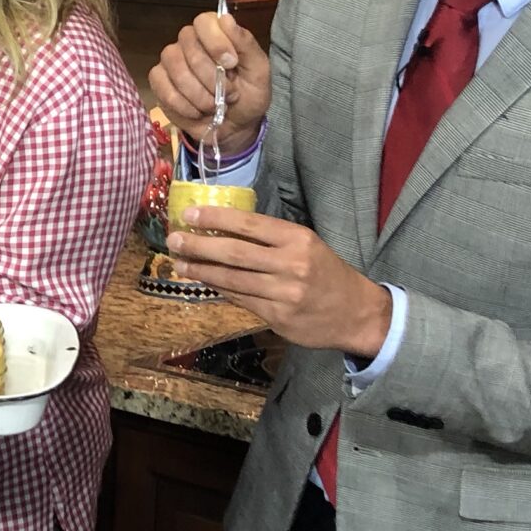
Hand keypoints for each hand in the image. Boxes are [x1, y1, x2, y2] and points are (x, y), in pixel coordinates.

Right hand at [149, 11, 269, 146]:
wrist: (235, 127)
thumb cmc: (249, 96)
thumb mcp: (258, 71)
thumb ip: (246, 44)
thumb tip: (225, 18)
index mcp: (215, 33)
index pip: (204, 21)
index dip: (216, 42)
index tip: (231, 63)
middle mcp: (189, 42)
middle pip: (189, 46)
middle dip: (211, 76)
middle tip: (228, 93)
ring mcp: (171, 61)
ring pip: (175, 68)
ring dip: (198, 93)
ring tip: (213, 105)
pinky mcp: (159, 82)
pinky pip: (163, 88)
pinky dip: (183, 105)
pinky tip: (197, 111)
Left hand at [167, 207, 391, 356]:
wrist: (357, 313)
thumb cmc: (327, 273)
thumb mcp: (307, 245)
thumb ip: (271, 238)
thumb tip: (224, 228)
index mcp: (298, 239)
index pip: (249, 224)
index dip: (216, 219)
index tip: (189, 214)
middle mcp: (290, 264)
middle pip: (234, 253)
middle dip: (199, 246)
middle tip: (173, 240)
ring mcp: (283, 293)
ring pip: (232, 280)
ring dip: (201, 272)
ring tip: (180, 263)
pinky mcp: (277, 316)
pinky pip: (240, 300)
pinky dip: (219, 289)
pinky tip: (204, 282)